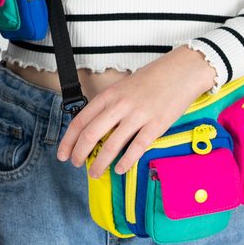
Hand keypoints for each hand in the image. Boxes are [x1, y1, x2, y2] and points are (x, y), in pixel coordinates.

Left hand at [57, 47, 216, 176]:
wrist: (181, 71)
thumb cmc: (153, 79)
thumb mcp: (123, 87)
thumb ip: (110, 106)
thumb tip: (96, 129)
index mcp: (109, 95)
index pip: (81, 121)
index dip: (68, 140)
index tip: (63, 153)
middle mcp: (119, 105)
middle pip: (91, 135)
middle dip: (79, 154)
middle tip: (76, 164)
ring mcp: (137, 116)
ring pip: (111, 145)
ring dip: (100, 163)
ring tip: (95, 173)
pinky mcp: (156, 125)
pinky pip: (136, 149)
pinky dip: (125, 162)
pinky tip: (119, 170)